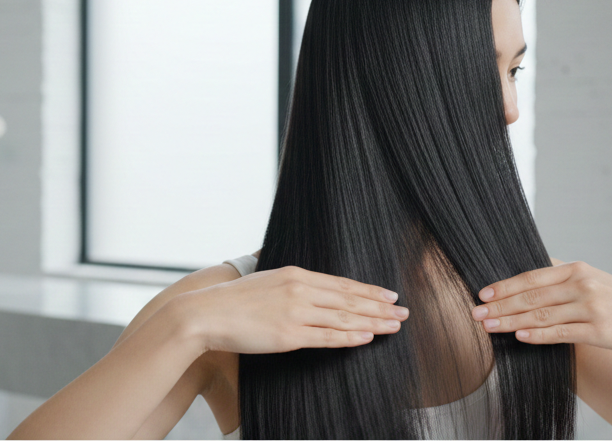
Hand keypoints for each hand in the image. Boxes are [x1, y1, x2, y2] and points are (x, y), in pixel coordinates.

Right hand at [177, 266, 408, 354]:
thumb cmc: (234, 301)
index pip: (342, 283)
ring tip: (394, 325)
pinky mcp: (288, 335)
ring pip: (344, 317)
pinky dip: (350, 337)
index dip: (369, 290)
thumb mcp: (267, 279)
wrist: (207, 313)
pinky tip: (367, 337)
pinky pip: (326, 336)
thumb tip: (307, 284)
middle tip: (404, 311)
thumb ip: (290, 283)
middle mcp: (300, 290)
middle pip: (350, 299)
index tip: (389, 294)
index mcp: (296, 274)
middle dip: (380, 306)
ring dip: (373, 322)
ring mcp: (296, 312)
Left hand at [470, 258, 611, 351]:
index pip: (531, 278)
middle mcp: (581, 285)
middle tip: (475, 313)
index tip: (482, 293)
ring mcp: (590, 308)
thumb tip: (524, 278)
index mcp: (576, 269)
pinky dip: (537, 334)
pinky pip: (560, 333)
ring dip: (510, 321)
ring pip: (541, 315)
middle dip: (499, 305)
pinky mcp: (598, 331)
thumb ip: (560, 277)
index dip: (504, 286)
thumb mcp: (591, 278)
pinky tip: (519, 336)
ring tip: (488, 326)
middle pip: (531, 296)